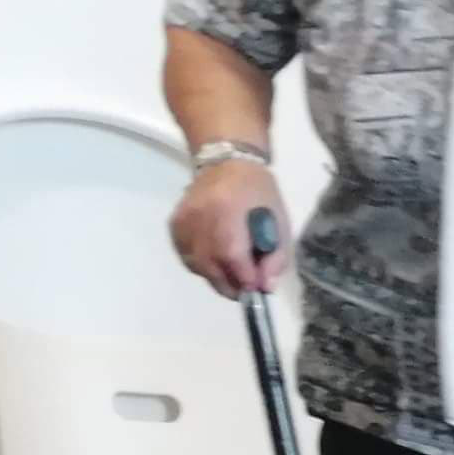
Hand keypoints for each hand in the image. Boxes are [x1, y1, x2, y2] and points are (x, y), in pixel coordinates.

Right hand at [169, 162, 282, 297]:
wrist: (227, 163)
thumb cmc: (258, 192)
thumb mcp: (279, 220)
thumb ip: (275, 256)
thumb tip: (264, 287)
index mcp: (229, 211)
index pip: (232, 256)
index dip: (244, 278)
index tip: (256, 289)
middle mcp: (201, 216)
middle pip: (210, 265)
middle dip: (229, 285)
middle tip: (243, 291)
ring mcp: (184, 219)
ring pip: (196, 265)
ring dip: (215, 277)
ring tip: (230, 275)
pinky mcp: (174, 223)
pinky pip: (185, 255)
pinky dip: (200, 265)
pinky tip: (214, 260)